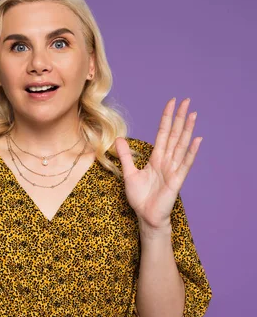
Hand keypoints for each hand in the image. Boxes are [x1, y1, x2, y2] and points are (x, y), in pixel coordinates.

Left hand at [115, 97, 202, 229]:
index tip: (172, 103)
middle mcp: (167, 161)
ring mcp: (173, 169)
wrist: (146, 216)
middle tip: (186, 100)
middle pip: (175, 135)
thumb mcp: (129, 173)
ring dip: (187, 129)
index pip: (163, 133)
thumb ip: (126, 156)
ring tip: (193, 114)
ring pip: (181, 145)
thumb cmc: (140, 198)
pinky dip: (191, 152)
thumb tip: (119, 139)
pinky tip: (197, 140)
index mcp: (156, 158)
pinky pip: (185, 163)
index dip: (167, 118)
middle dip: (180, 117)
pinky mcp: (176, 180)